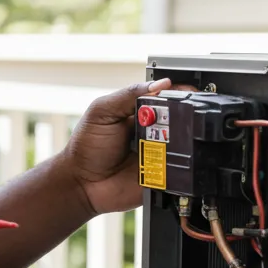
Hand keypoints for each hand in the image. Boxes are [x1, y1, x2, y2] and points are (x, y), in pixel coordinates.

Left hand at [61, 78, 194, 215]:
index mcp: (140, 113)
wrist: (81, 184)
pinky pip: (181, 170)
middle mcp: (153, 132)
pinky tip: (166, 161)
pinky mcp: (163, 175)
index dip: (178, 95)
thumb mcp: (102, 111)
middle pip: (180, 120)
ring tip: (162, 143)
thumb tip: (160, 84)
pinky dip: (180, 165)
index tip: (186, 93)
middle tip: (169, 121)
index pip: (167, 99)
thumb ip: (127, 95)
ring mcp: (159, 154)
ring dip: (180, 141)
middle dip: (182, 118)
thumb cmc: (86, 147)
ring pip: (184, 144)